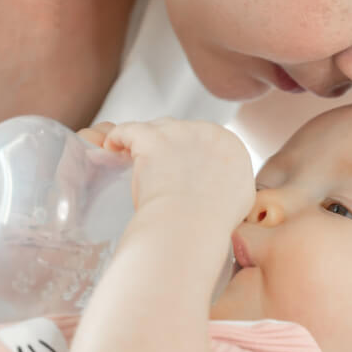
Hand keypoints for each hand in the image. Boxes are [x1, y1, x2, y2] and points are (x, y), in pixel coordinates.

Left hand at [80, 119, 253, 231]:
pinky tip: (111, 147)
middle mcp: (206, 131)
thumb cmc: (213, 220)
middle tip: (155, 167)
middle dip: (168, 146)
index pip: (205, 139)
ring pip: (156, 128)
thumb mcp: (240, 198)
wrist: (191, 224)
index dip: (188, 152)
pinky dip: (118, 137)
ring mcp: (178, 132)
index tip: (176, 167)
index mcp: (229, 143)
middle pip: (181, 131)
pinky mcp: (151, 138)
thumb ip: (231, 183)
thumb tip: (222, 185)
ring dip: (144, 141)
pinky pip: (128, 130)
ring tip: (129, 156)